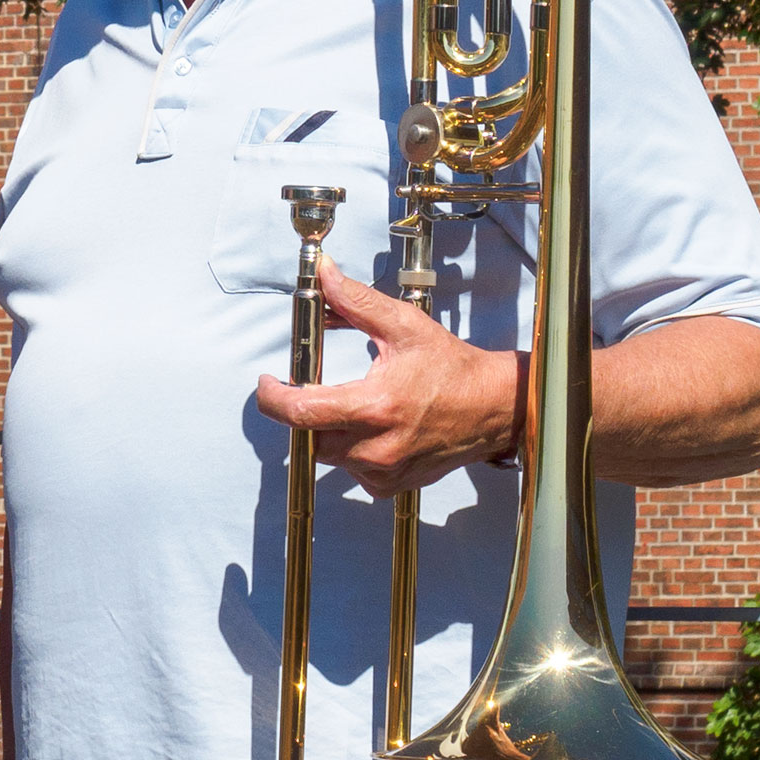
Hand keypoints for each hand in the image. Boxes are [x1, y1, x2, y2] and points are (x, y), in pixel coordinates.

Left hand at [253, 258, 525, 498]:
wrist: (494, 408)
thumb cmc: (452, 369)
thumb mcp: (404, 325)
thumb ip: (357, 301)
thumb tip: (325, 275)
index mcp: (375, 407)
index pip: (300, 412)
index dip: (271, 398)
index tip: (266, 382)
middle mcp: (378, 446)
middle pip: (307, 437)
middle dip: (299, 411)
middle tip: (304, 387)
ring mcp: (385, 470)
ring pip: (328, 455)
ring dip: (325, 430)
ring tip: (346, 403)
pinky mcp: (393, 484)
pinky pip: (352, 470)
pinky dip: (350, 449)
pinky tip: (367, 428)